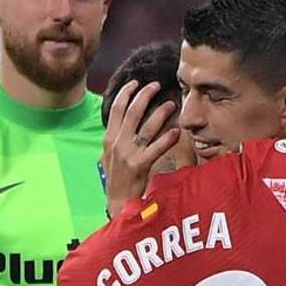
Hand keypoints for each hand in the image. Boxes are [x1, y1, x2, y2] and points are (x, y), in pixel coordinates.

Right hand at [102, 80, 180, 217]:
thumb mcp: (109, 156)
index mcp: (109, 139)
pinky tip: (176, 131)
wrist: (117, 203)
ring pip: (145, 126)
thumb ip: (116, 139)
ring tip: (172, 104)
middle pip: (131, 111)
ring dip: (160, 113)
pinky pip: (156, 147)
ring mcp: (128, 153)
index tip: (136, 83)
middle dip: (144, 95)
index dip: (126, 93)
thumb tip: (122, 123)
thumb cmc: (117, 180)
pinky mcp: (139, 165)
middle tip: (156, 85)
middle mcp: (117, 143)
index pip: (115, 109)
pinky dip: (167, 138)